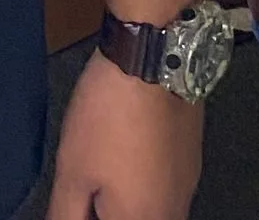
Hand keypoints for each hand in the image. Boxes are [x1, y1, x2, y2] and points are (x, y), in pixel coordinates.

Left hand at [47, 46, 201, 219]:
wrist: (153, 55)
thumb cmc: (108, 117)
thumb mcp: (71, 173)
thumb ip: (66, 217)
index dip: (85, 212)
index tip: (77, 194)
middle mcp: (173, 212)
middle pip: (133, 219)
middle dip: (106, 208)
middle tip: (88, 180)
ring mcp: (187, 185)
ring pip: (150, 208)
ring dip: (126, 199)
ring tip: (104, 164)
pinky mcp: (193, 158)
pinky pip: (164, 187)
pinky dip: (144, 180)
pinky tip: (128, 150)